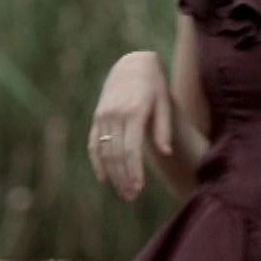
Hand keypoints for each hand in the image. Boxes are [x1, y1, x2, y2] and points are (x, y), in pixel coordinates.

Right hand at [87, 52, 172, 201]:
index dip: (134, 171)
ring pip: (104, 152)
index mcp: (135, 112)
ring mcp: (103, 116)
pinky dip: (97, 162)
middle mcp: (116, 115)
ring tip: (122, 192)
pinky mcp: (97, 117)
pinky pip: (93, 143)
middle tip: (131, 197)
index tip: (138, 188)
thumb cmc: (154, 86)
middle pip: (116, 155)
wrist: (132, 64)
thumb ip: (163, 129)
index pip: (131, 149)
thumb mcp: (164, 103)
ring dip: (112, 174)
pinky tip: (103, 178)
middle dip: (123, 178)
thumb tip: (166, 153)